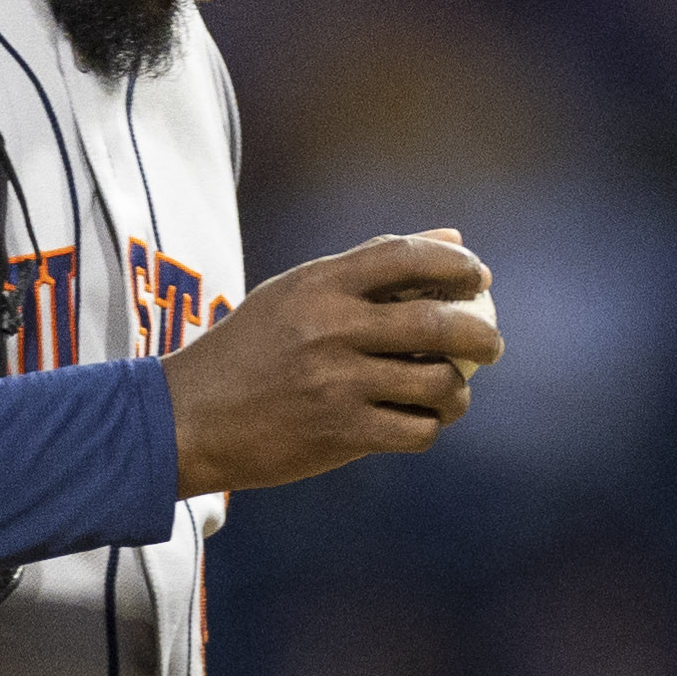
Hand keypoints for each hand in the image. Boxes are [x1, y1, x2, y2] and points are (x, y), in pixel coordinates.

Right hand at [165, 231, 503, 494]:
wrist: (185, 419)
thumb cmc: (249, 349)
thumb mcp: (296, 292)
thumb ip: (372, 264)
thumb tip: (455, 241)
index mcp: (319, 284)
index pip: (405, 255)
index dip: (456, 265)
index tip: (480, 279)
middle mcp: (331, 328)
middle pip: (438, 323)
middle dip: (482, 335)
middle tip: (491, 345)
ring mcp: (337, 383)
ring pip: (437, 382)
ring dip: (458, 390)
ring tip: (451, 391)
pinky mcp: (340, 434)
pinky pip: (417, 430)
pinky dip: (429, 427)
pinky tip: (419, 421)